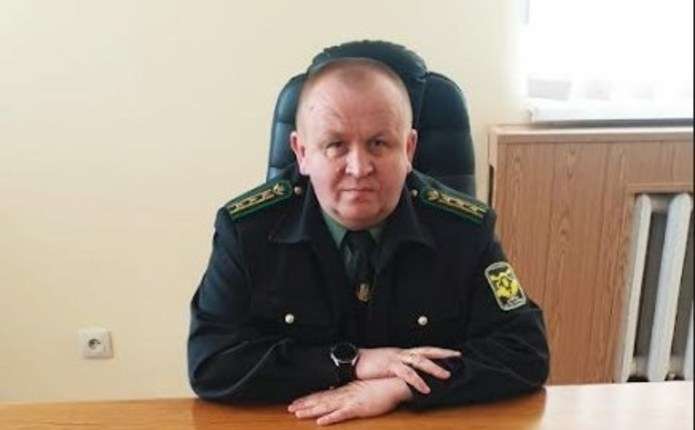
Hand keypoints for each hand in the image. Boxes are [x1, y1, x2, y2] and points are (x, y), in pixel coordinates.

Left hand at [288, 378, 411, 425]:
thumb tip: (340, 394)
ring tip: (298, 414)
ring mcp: (350, 401)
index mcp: (345, 390)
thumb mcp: (363, 389)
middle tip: (289, 409)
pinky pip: (342, 414)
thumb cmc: (381, 387)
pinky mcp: (358, 408)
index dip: (308, 398)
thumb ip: (351, 393)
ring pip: (327, 406)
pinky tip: (321, 421)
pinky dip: (330, 418)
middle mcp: (345, 394)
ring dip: (311, 410)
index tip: (296, 402)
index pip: (323, 394)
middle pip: (321, 399)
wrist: (394, 384)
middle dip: (304, 404)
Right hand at [355, 347, 460, 393]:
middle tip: (457, 355)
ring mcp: (396, 357)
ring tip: (446, 375)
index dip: (439, 351)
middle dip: (442, 353)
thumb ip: (399, 368)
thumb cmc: (369, 364)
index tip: (452, 353)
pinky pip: (407, 373)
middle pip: (426, 351)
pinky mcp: (389, 365)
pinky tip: (426, 388)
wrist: (353, 360)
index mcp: (402, 353)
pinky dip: (418, 381)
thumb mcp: (388, 365)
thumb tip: (409, 376)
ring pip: (420, 360)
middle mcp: (402, 352)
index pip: (424, 350)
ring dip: (434, 368)